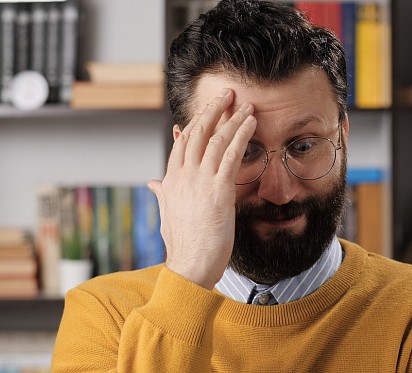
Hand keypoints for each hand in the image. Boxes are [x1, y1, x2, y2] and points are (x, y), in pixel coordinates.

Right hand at [148, 88, 256, 288]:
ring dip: (232, 119)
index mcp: (171, 181)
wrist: (190, 265)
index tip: (207, 109)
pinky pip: (230, 155)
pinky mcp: (218, 190)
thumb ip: (163, 194)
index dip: (196, 123)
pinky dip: (241, 136)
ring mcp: (199, 181)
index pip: (182, 143)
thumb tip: (153, 181)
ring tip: (245, 105)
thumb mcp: (168, 214)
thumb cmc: (184, 244)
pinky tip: (251, 124)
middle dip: (213, 110)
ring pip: (215, 140)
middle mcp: (182, 176)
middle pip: (197, 133)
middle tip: (227, 93)